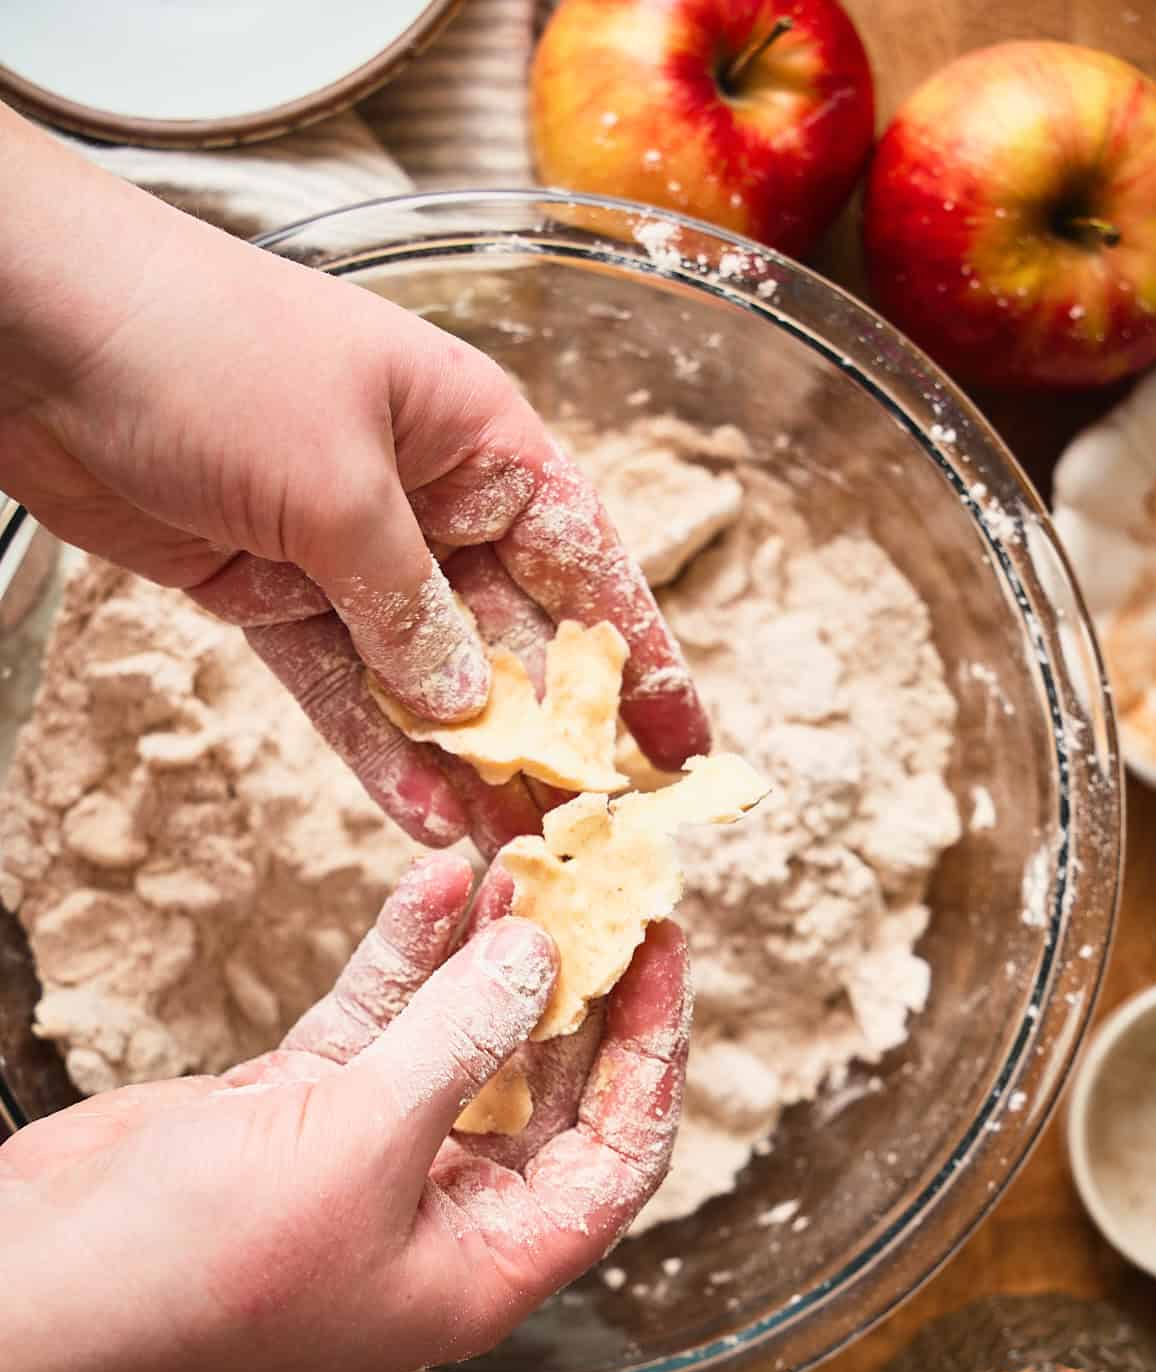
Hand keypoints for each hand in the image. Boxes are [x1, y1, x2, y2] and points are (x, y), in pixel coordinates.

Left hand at [0, 107, 707, 855]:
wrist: (36, 331)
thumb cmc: (205, 351)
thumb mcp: (338, 483)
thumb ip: (408, 606)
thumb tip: (466, 707)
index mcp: (477, 439)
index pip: (588, 563)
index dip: (642, 660)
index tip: (684, 746)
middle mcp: (427, 498)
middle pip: (511, 637)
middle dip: (548, 736)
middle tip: (588, 831)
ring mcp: (347, 551)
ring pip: (427, 679)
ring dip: (464, 764)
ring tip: (509, 850)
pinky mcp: (272, 592)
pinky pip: (341, 687)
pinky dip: (374, 748)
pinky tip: (415, 814)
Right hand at [0, 857, 688, 1371]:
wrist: (39, 1278)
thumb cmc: (201, 1264)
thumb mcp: (358, 1146)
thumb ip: (459, 1043)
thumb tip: (542, 956)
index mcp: (485, 1264)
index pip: (616, 1157)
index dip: (651, 1057)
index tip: (663, 953)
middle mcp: (442, 1214)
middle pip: (547, 1088)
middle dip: (575, 988)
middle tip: (604, 888)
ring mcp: (370, 1156)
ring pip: (462, 1040)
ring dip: (492, 957)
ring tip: (525, 862)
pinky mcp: (304, 1107)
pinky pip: (381, 1021)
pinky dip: (407, 956)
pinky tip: (434, 884)